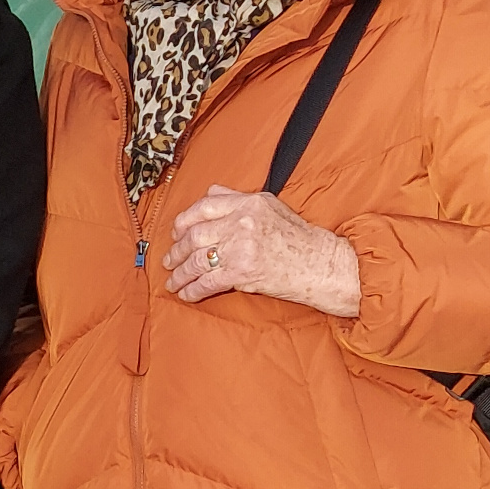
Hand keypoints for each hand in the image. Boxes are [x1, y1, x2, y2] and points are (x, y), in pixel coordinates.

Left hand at [166, 186, 361, 316]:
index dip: (184, 221)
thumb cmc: (298, 237)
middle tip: (169, 261)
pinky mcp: (242, 272)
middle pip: (195, 235)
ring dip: (180, 274)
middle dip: (177, 251)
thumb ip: (238, 199)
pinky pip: (208, 282)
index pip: (204, 207)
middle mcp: (242, 222)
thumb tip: (210, 194)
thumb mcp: (271, 206)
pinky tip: (187, 294)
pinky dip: (193, 290)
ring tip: (173, 281)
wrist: (320, 264)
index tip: (176, 233)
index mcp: (248, 203)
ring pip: (198, 260)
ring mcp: (241, 248)